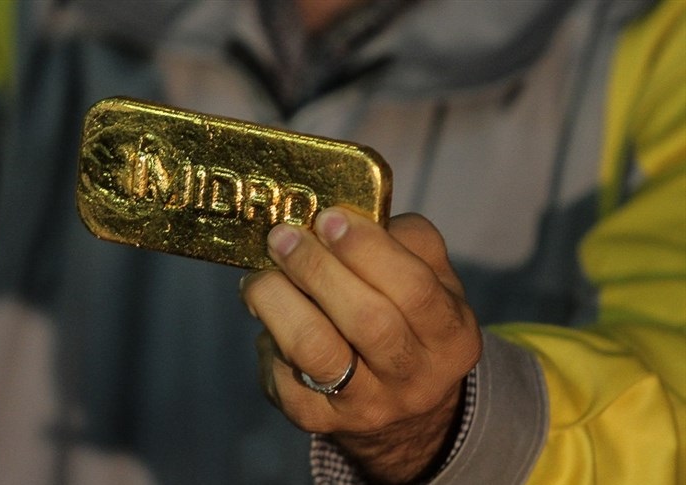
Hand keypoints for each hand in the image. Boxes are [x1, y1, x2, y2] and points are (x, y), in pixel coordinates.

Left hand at [241, 207, 481, 482]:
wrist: (405, 412)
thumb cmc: (411, 321)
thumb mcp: (434, 281)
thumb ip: (406, 241)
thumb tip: (345, 215)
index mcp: (451, 334)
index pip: (415, 289)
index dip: (368, 250)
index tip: (328, 217)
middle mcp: (415, 377)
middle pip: (367, 322)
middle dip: (317, 269)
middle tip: (283, 237)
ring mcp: (367, 405)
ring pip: (317, 352)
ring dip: (279, 303)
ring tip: (260, 275)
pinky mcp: (319, 422)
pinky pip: (284, 378)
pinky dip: (268, 342)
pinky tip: (268, 318)